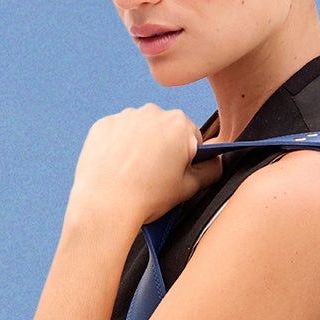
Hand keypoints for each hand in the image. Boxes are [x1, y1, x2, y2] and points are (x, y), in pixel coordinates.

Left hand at [65, 105, 222, 230]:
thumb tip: (216, 162)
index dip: (186, 158)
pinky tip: (117, 168)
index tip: (176, 173)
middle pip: (165, 131)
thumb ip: (211, 171)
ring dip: (140, 146)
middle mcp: (153, 113)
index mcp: (180, 125)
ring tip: (133, 174)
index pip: (192, 138)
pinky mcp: (103, 125)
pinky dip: (118, 146)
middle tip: (154, 176)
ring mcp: (125, 117)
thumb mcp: (190, 188)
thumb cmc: (146, 197)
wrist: (105, 206)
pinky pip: (117, 133)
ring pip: (140, 130)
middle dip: (163, 149)